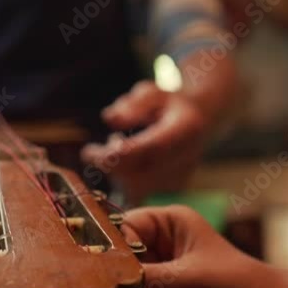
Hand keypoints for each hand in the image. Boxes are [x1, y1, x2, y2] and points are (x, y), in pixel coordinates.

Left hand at [81, 81, 208, 204]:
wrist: (199, 120)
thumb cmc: (168, 103)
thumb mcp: (151, 93)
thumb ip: (133, 104)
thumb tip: (111, 119)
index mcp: (186, 128)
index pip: (149, 149)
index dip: (117, 154)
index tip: (88, 151)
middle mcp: (188, 156)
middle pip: (140, 175)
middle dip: (109, 168)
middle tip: (93, 151)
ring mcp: (183, 176)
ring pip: (137, 190)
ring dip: (114, 175)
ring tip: (115, 150)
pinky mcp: (174, 189)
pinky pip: (141, 194)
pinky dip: (123, 184)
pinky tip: (122, 165)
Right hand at [123, 206, 287, 287]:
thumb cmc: (239, 287)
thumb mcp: (188, 279)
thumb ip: (144, 278)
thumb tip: (108, 282)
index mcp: (169, 223)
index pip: (122, 229)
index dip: (112, 253)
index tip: (111, 278)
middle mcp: (163, 246)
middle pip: (120, 264)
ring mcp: (164, 276)